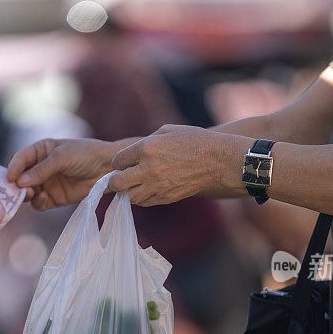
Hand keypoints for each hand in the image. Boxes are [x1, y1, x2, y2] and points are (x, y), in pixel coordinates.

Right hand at [7, 138, 116, 209]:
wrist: (108, 168)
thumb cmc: (85, 154)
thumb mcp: (61, 157)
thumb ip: (41, 169)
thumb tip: (19, 182)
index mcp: (40, 151)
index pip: (20, 160)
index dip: (12, 168)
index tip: (9, 178)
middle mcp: (40, 168)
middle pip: (20, 179)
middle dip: (16, 185)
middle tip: (17, 190)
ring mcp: (47, 184)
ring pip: (28, 193)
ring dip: (26, 195)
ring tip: (31, 194)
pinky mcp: (55, 198)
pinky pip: (40, 204)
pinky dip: (39, 203)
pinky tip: (44, 199)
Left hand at [109, 125, 251, 205]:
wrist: (217, 160)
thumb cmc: (194, 140)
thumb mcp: (167, 130)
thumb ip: (145, 141)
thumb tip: (131, 154)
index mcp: (146, 148)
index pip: (117, 162)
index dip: (118, 163)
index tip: (123, 163)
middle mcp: (148, 169)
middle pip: (116, 183)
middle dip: (115, 181)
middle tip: (120, 178)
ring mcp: (157, 185)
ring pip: (129, 197)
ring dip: (128, 191)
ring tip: (135, 185)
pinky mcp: (166, 197)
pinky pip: (144, 202)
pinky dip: (142, 198)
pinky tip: (147, 190)